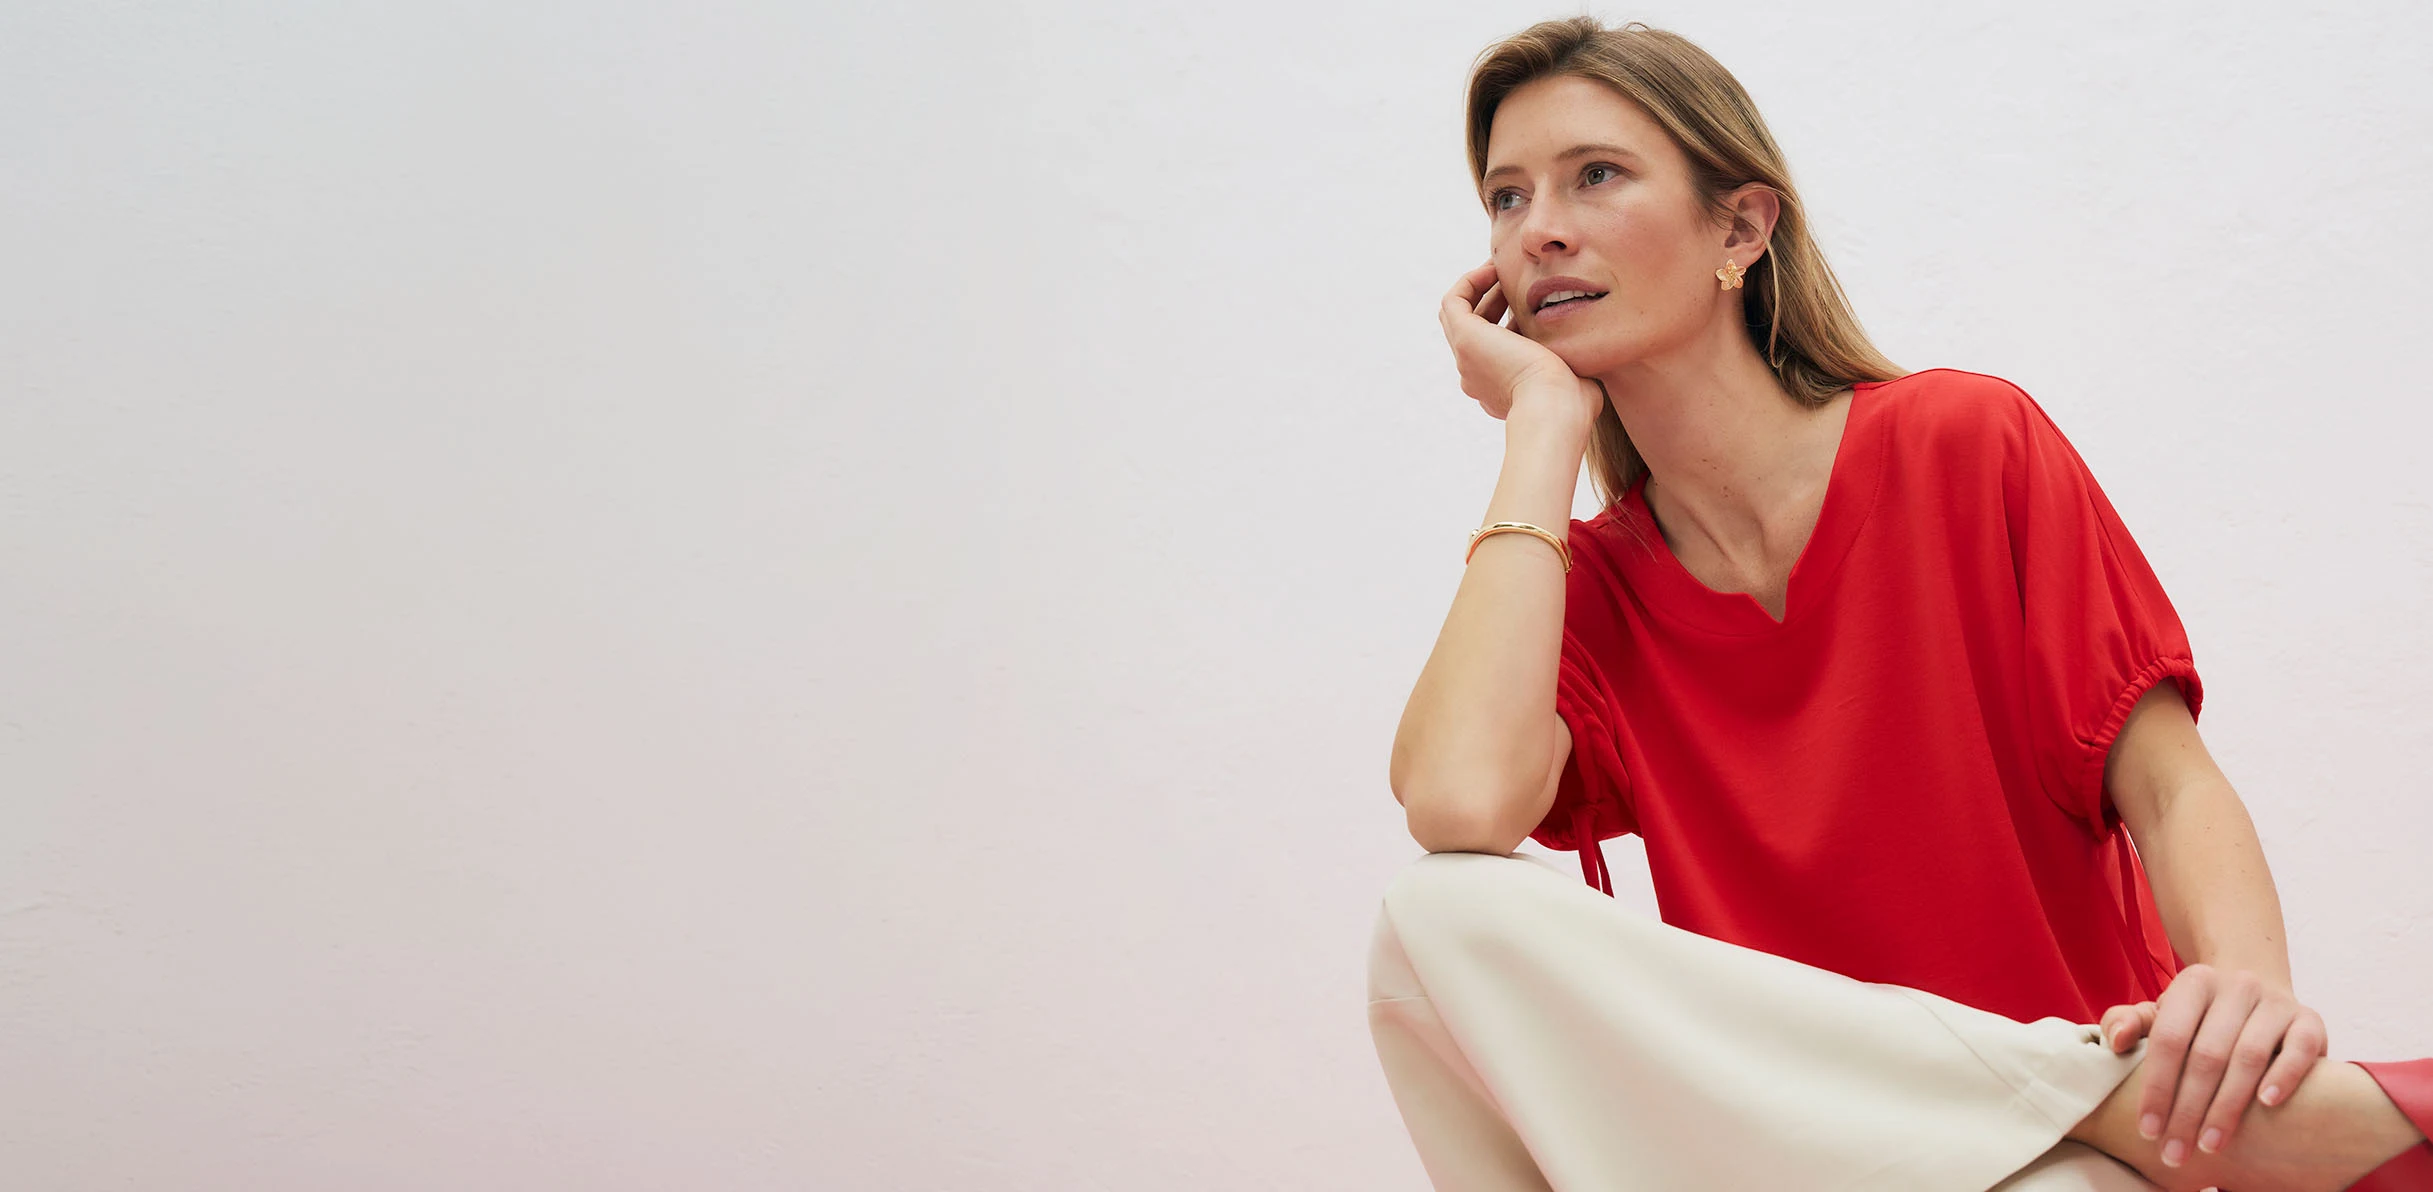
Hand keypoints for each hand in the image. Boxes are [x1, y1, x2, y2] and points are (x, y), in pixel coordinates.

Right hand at [1437, 259, 1605, 426]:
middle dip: (1493, 300)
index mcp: (1498, 389)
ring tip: (1504, 268)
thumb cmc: (1573, 399)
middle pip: (1474, 330)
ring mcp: (1466, 358)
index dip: (1511, 321)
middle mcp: (1476, 376)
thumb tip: (1586, 351)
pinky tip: (1495, 268)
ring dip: (1481, 287)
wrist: (1555, 407)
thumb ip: (1571, 363)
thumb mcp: (1572, 378)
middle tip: (1516, 279)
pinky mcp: (1465, 338)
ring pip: (1459, 315)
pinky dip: (1471, 280)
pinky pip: (1454, 301)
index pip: (1497, 349)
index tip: (1534, 303)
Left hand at [2098, 964, 2326, 1167]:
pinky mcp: (2309, 1020)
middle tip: (2176, 1151)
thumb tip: (2115, 1040)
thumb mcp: (2161, 1013)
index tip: (2148, 1129)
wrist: (2259, 994)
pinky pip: (2299, 1049)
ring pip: (2249, 1057)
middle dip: (2188, 1110)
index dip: (2157, 1087)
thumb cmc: (2201, 1016)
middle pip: (2207, 1055)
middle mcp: (2237, 986)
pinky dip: (2284, 1076)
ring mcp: (2276, 1002)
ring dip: (2228, 1106)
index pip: (2169, 1039)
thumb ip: (2130, 1022)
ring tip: (2211, 1143)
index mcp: (2195, 983)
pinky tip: (2266, 1104)